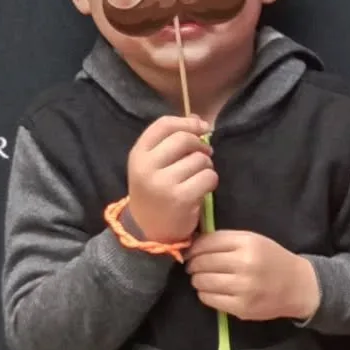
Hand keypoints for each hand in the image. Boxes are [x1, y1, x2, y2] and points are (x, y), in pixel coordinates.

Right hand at [125, 115, 215, 244]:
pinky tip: (202, 189)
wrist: (147, 231)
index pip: (164, 124)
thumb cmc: (154, 193)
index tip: (202, 127)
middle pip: (184, 139)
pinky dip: (211, 181)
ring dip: (206, 166)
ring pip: (200, 159)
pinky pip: (208, 177)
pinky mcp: (180, 198)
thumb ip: (171, 140)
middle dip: (200, 144)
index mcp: (138, 154)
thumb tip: (195, 117)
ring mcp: (163, 183)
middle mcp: (147, 167)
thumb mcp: (153, 165)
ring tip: (198, 177)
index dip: (187, 122)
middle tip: (205, 154)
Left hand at [186, 230, 320, 322]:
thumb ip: (225, 239)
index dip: (194, 248)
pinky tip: (213, 290)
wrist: (298, 287)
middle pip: (202, 263)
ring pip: (202, 282)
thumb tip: (192, 244)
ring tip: (204, 278)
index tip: (191, 252)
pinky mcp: (241, 308)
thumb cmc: (272, 260)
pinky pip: (209, 299)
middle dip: (193, 265)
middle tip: (195, 267)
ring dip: (198, 280)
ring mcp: (243, 288)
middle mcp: (245, 265)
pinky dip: (205, 294)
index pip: (207, 243)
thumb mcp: (253, 240)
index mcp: (248, 244)